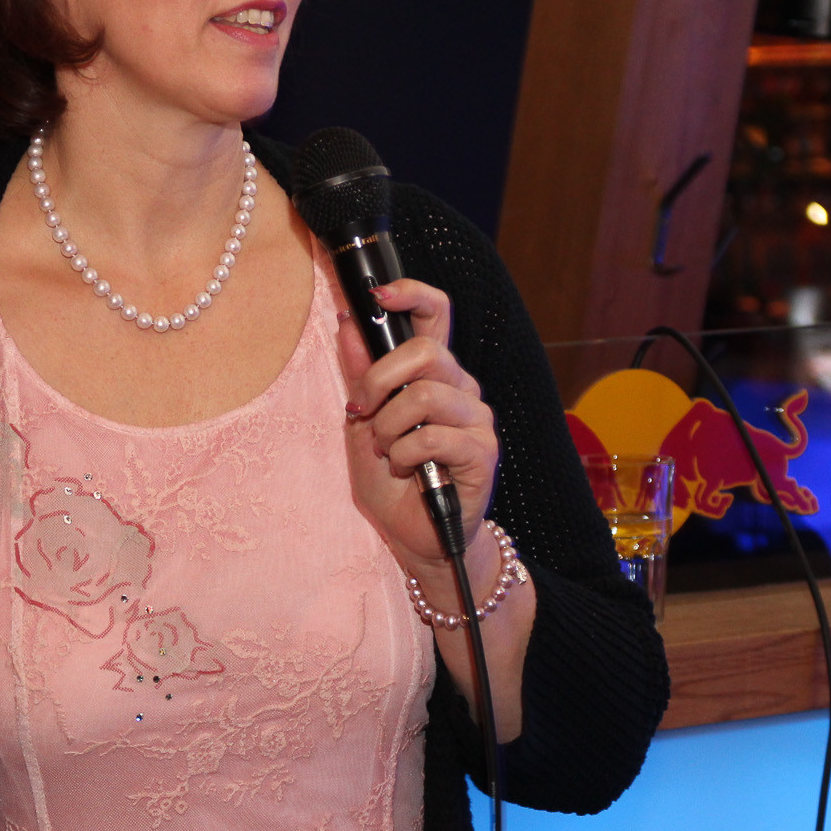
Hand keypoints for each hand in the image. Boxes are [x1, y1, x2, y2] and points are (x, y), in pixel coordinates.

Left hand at [335, 278, 500, 596]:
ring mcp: (476, 418)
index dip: (412, 295)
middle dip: (379, 379)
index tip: (378, 296)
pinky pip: (435, 436)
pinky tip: (405, 469)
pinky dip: (406, 454)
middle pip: (426, 351)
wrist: (414, 536)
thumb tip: (348, 323)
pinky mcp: (482, 451)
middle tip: (361, 409)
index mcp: (434, 373)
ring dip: (389, 427)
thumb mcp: (362, 422)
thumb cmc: (392, 479)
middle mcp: (461, 387)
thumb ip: (359, 373)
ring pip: (425, 396)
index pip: (436, 314)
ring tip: (386, 450)